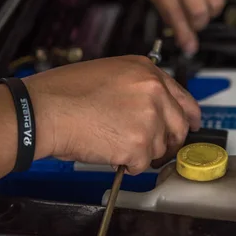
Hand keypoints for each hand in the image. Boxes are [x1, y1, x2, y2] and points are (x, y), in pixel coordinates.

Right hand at [24, 56, 200, 174]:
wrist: (43, 110)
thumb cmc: (63, 92)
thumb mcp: (108, 72)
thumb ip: (137, 86)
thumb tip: (151, 106)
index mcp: (146, 71)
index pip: (183, 97)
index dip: (189, 115)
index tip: (192, 123)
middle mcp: (153, 91)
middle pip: (179, 126)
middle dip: (167, 140)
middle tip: (151, 146)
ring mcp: (148, 118)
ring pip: (160, 147)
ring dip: (141, 152)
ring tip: (114, 142)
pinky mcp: (138, 144)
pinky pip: (143, 164)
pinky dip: (128, 164)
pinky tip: (109, 150)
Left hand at [119, 0, 232, 54]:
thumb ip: (165, 7)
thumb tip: (183, 35)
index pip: (175, 14)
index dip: (184, 36)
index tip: (189, 48)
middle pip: (200, 11)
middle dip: (198, 24)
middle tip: (192, 23)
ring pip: (217, 2)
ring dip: (210, 12)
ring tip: (199, 6)